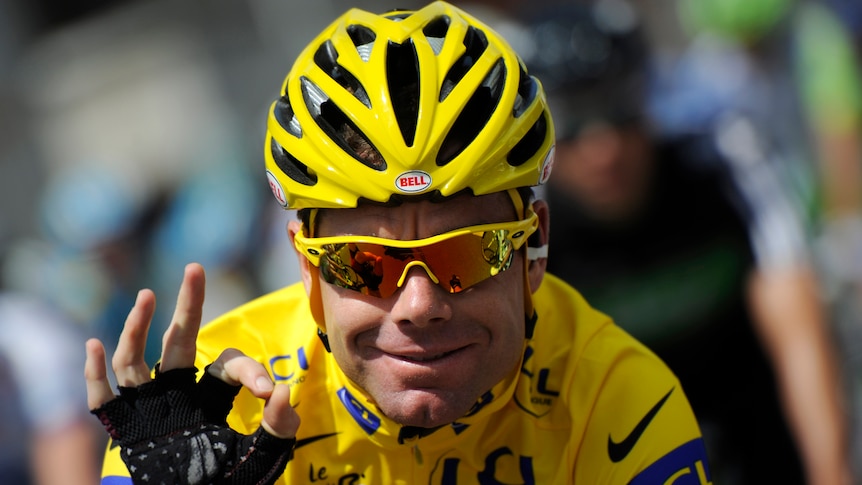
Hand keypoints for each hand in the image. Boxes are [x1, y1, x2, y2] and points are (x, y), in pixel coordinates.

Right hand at [84, 263, 299, 483]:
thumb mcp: (260, 459)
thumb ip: (277, 429)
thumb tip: (284, 391)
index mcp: (211, 400)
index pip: (227, 366)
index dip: (249, 371)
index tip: (267, 393)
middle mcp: (177, 396)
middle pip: (178, 342)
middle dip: (188, 306)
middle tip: (195, 269)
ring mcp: (148, 411)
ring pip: (136, 361)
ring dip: (138, 327)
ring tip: (147, 295)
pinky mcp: (124, 431)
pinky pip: (102, 400)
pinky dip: (95, 374)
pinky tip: (95, 345)